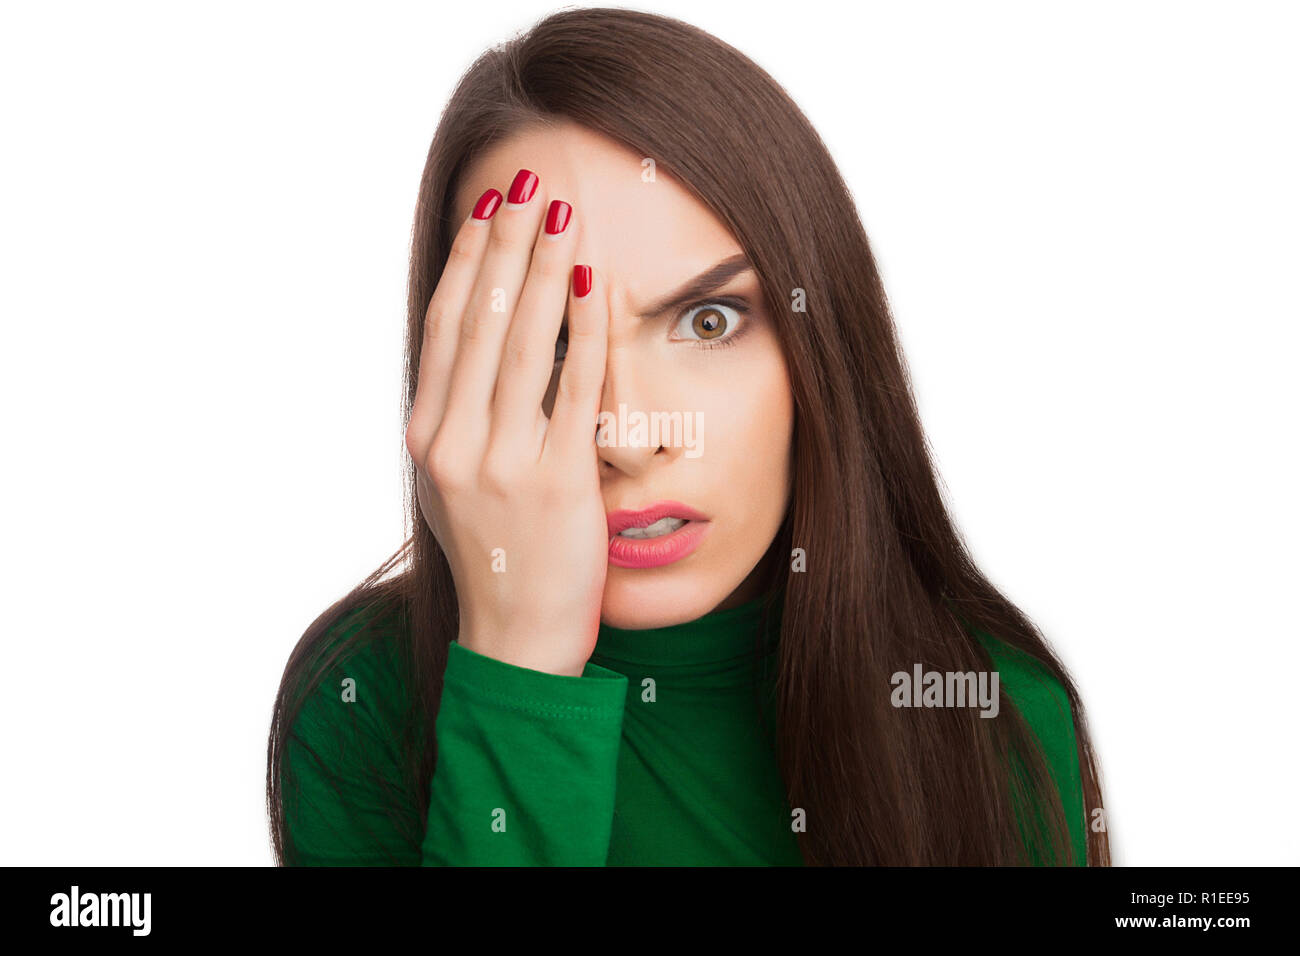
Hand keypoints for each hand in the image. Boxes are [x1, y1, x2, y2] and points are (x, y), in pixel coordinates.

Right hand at [404, 171, 608, 676]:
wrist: (513, 640)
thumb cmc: (492, 558)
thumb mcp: (452, 486)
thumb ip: (456, 420)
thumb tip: (477, 349)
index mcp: (424, 438)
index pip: (445, 328)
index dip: (467, 263)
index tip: (486, 211)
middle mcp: (452, 443)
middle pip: (480, 322)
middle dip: (506, 244)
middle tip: (528, 184)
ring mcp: (501, 463)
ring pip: (522, 344)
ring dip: (542, 271)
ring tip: (561, 214)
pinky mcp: (556, 482)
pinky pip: (573, 390)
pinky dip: (583, 332)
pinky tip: (591, 285)